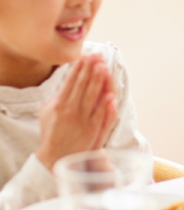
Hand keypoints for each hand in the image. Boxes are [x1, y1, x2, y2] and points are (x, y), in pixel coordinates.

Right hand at [35, 55, 118, 170]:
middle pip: (82, 85)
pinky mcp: (91, 129)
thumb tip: (67, 81)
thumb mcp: (48, 111)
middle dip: (89, 69)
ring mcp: (81, 119)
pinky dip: (104, 105)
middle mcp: (69, 110)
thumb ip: (57, 96)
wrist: (57, 154)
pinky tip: (109, 94)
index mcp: (58, 104)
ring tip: (102, 66)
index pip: (70, 82)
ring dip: (97, 81)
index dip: (78, 68)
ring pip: (91, 97)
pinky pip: (99, 115)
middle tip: (96, 55)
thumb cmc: (53, 131)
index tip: (84, 56)